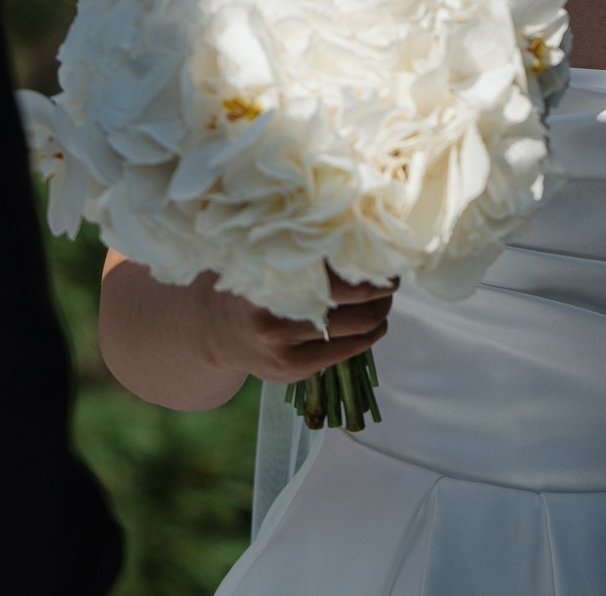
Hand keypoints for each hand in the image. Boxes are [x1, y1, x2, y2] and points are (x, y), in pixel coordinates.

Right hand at [195, 269, 394, 386]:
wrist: (212, 331)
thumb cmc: (251, 282)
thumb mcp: (267, 256)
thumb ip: (303, 251)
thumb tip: (365, 239)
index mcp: (270, 269)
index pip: (336, 260)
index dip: (368, 256)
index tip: (386, 251)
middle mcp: (274, 306)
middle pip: (354, 294)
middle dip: (382, 286)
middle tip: (393, 277)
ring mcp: (281, 340)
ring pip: (356, 324)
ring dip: (381, 312)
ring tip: (386, 300)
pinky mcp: (290, 367)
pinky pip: (346, 350)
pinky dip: (369, 336)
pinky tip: (375, 327)